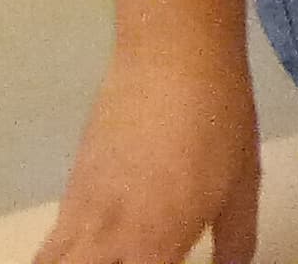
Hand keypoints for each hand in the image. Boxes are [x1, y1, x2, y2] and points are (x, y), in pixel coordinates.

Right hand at [31, 46, 262, 263]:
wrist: (172, 55)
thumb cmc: (219, 119)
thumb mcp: (243, 187)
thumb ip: (235, 243)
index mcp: (154, 246)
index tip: (173, 263)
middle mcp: (108, 239)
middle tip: (137, 258)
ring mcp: (80, 212)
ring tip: (106, 254)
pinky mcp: (70, 186)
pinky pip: (55, 240)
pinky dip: (65, 254)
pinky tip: (95, 245)